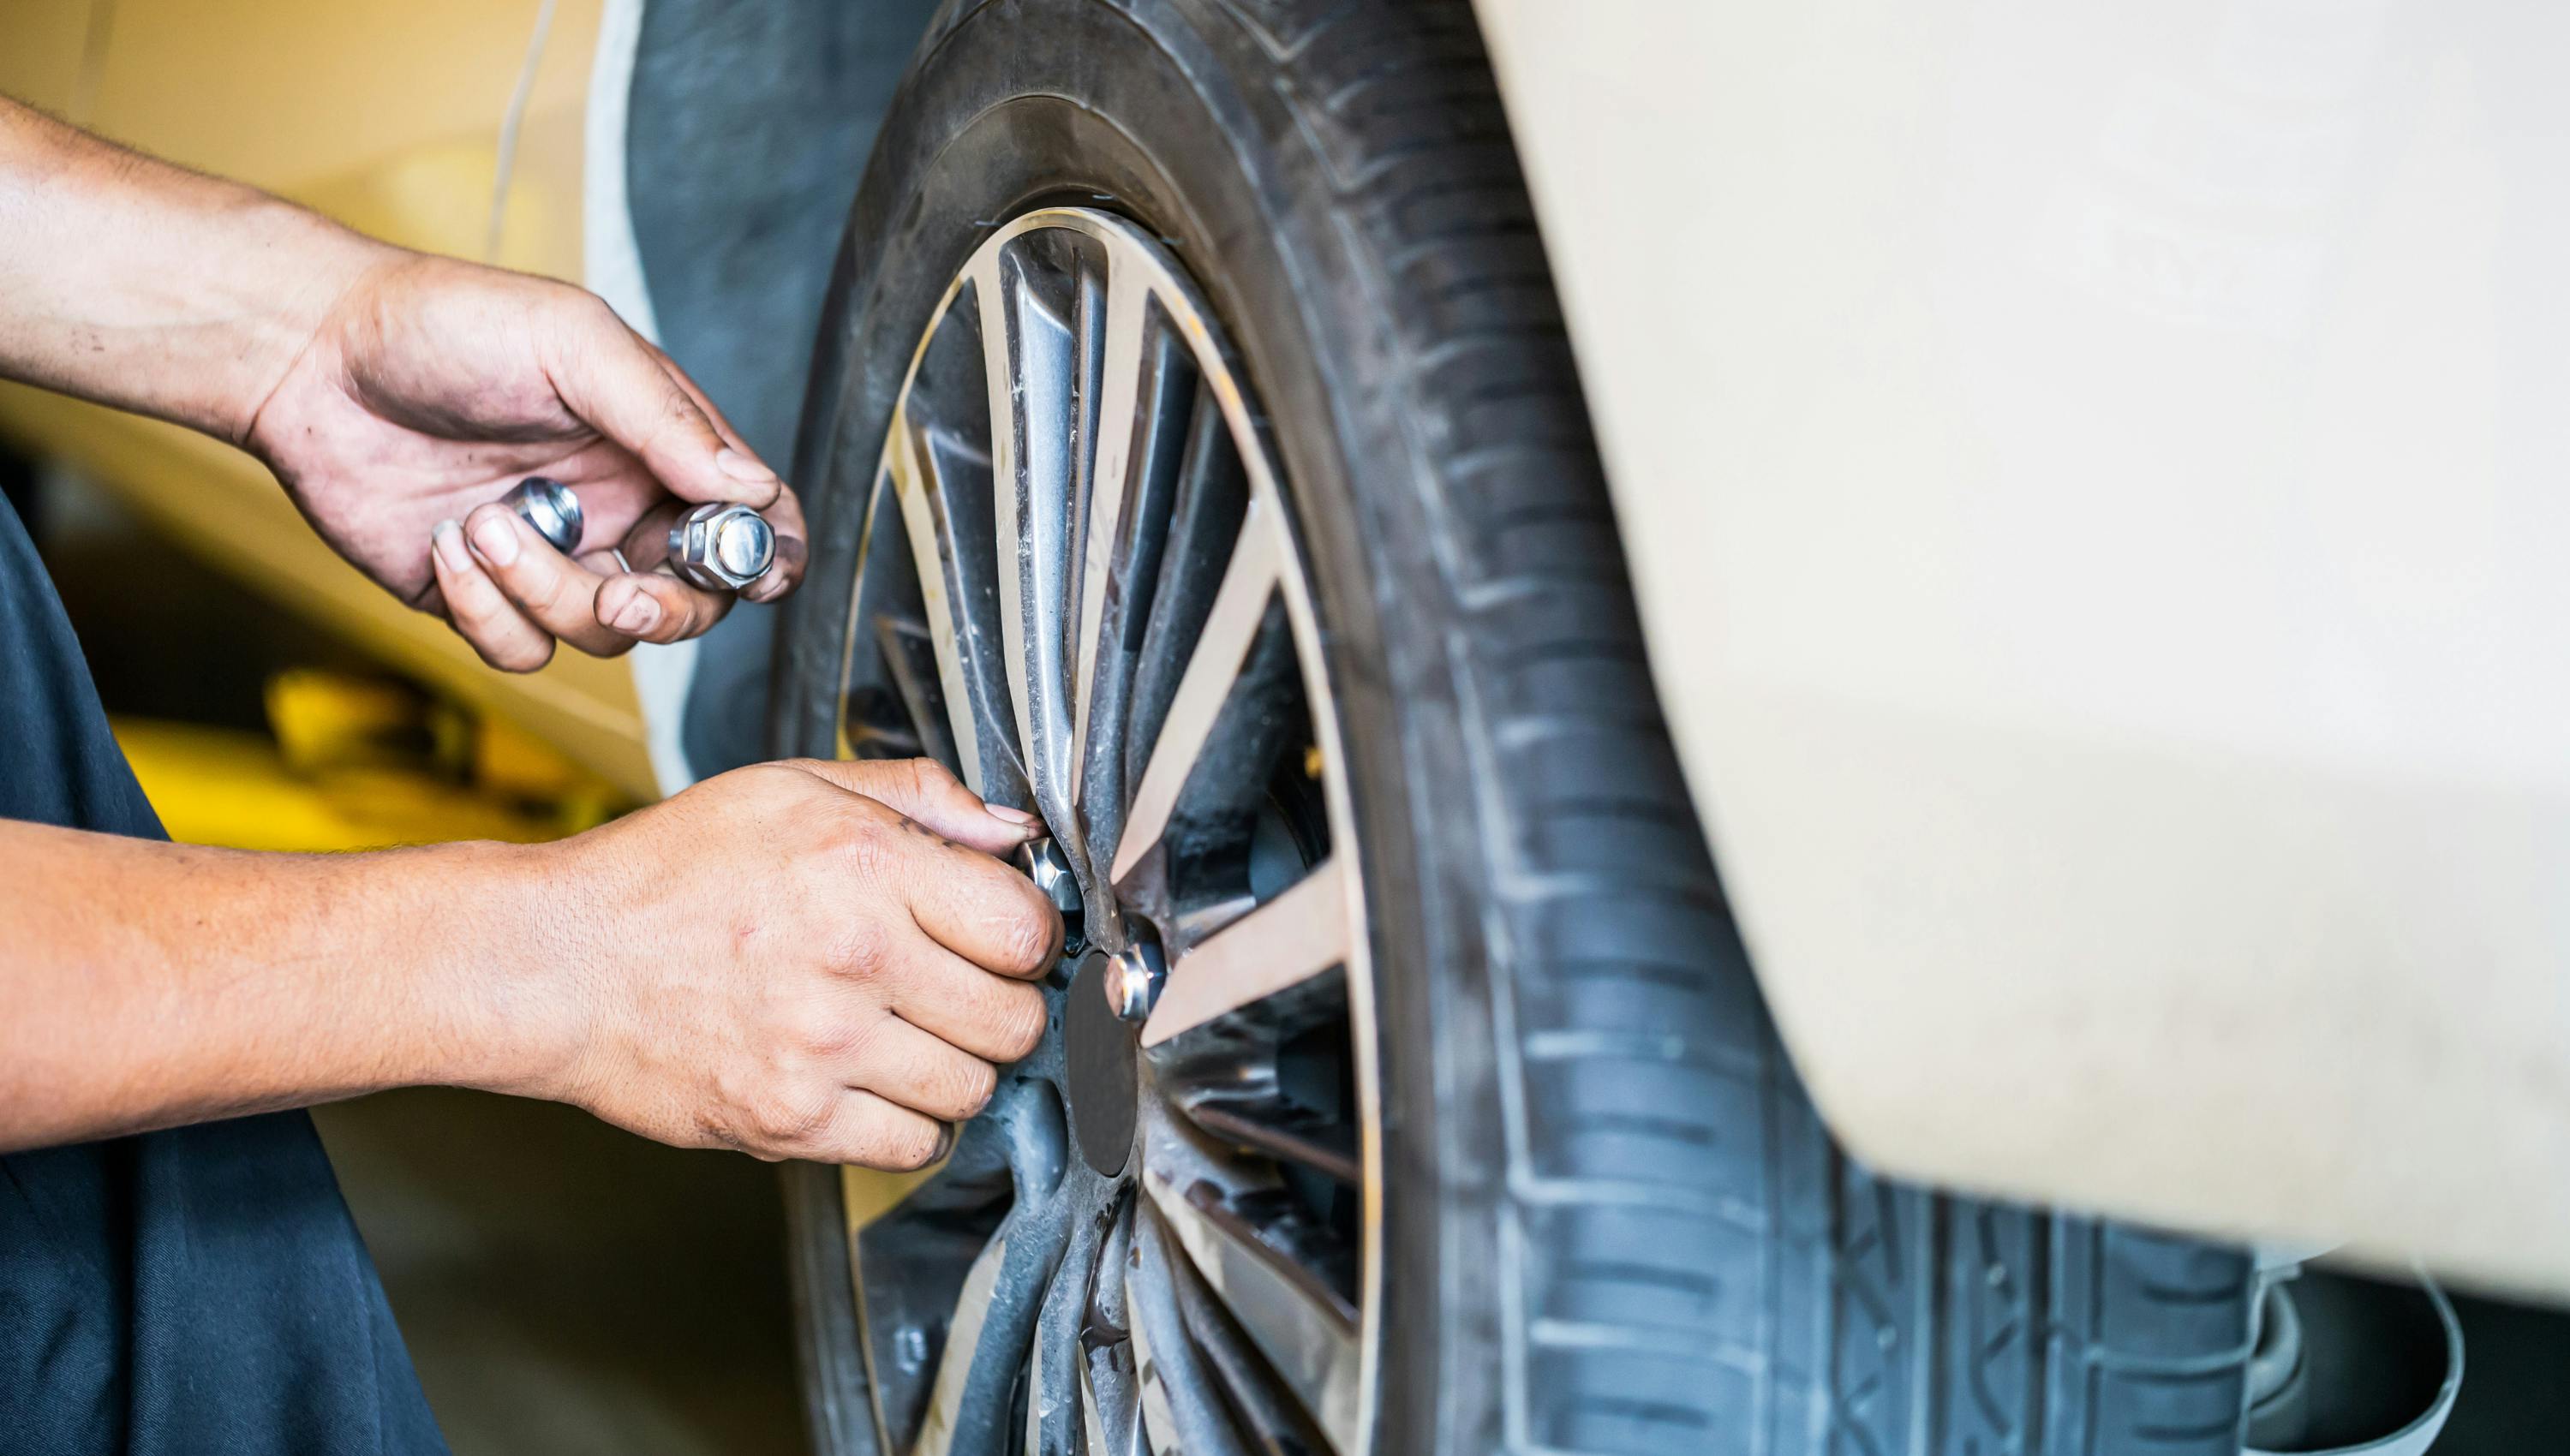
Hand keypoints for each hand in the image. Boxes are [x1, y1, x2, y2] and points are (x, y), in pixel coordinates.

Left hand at [245, 251, 809, 670]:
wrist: (309, 358)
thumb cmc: (446, 326)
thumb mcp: (574, 344)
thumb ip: (667, 420)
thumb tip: (750, 489)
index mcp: (656, 449)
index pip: (749, 518)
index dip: (767, 555)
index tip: (756, 576)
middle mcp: (615, 510)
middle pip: (689, 602)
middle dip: (663, 610)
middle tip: (617, 591)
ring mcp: (551, 559)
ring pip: (603, 635)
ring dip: (544, 591)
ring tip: (482, 521)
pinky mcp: (481, 598)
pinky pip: (522, 649)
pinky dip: (486, 611)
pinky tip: (444, 545)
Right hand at [503, 759, 1057, 1168]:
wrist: (557, 962)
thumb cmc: (669, 871)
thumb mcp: (792, 789)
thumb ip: (917, 797)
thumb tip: (1013, 831)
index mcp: (867, 866)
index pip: (1026, 929)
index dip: (1026, 935)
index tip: (1002, 938)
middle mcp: (856, 958)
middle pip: (1016, 1020)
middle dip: (1004, 1006)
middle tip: (962, 992)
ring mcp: (825, 1049)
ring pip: (973, 1088)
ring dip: (958, 1067)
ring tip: (909, 1035)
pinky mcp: (791, 1121)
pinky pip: (914, 1145)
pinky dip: (909, 1124)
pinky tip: (874, 1082)